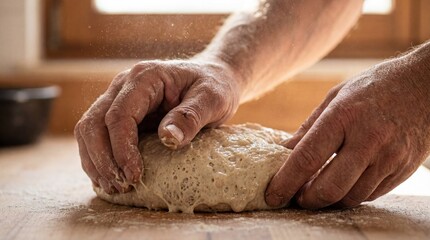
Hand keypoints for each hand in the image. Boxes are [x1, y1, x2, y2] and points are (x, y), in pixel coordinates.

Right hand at [75, 59, 242, 193]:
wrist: (213, 78)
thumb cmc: (214, 87)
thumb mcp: (212, 99)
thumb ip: (190, 116)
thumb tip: (168, 138)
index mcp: (145, 77)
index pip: (119, 114)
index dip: (121, 148)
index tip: (134, 175)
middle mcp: (124, 86)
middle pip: (94, 123)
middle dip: (103, 159)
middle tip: (122, 186)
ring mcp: (118, 99)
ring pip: (88, 131)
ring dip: (96, 162)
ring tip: (115, 187)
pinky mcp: (120, 114)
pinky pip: (97, 137)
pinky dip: (99, 159)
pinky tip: (110, 178)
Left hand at [265, 57, 429, 208]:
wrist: (426, 86)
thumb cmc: (375, 87)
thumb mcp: (336, 97)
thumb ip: (309, 128)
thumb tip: (283, 153)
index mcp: (344, 116)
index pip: (308, 157)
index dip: (286, 181)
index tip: (272, 195)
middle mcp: (368, 139)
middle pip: (329, 187)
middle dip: (306, 200)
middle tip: (295, 198)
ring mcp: (390, 157)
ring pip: (350, 197)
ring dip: (328, 201)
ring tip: (315, 192)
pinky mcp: (403, 169)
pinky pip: (371, 195)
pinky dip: (350, 196)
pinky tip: (341, 185)